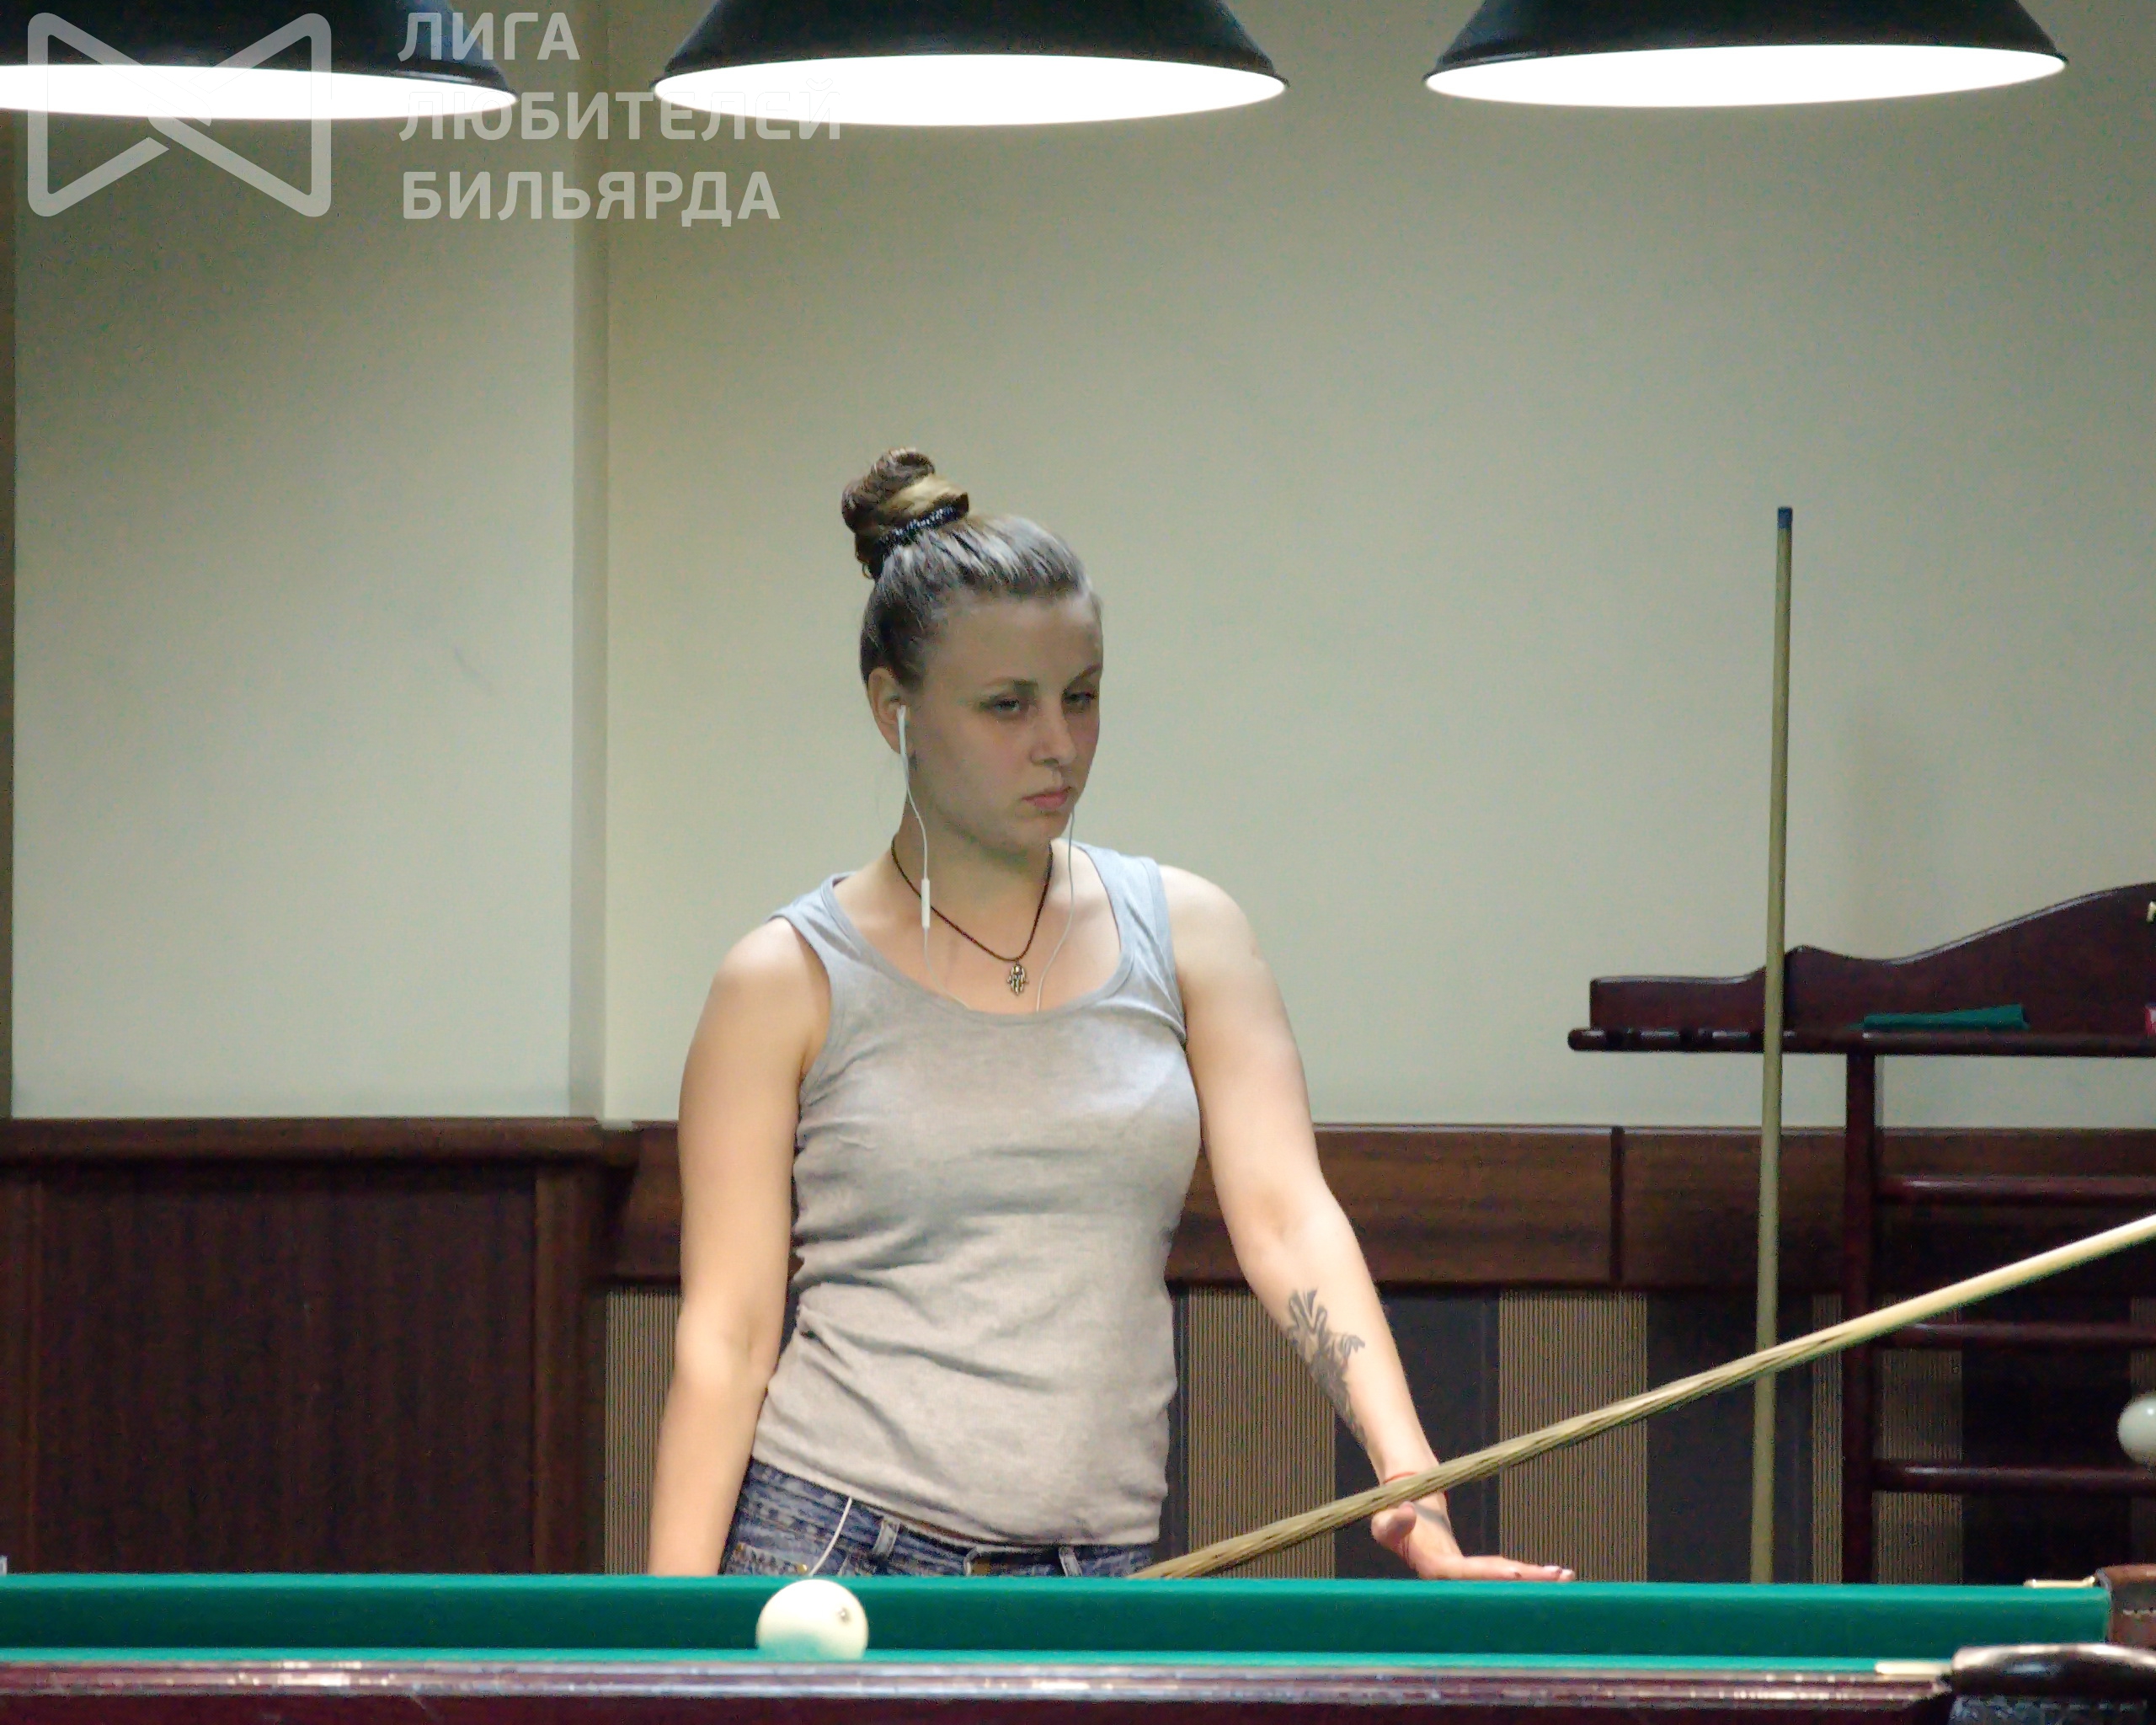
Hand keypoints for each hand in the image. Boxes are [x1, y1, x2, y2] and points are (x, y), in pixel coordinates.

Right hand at [1370, 1492, 1574, 1581]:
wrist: (1404, 1517)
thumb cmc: (1391, 1519)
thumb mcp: (1382, 1518)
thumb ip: (1391, 1521)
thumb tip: (1407, 1512)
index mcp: (1433, 1568)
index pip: (1465, 1574)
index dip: (1489, 1575)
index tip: (1513, 1574)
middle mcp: (1455, 1580)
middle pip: (1493, 1582)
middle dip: (1526, 1581)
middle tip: (1558, 1577)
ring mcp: (1468, 1577)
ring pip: (1505, 1581)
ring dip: (1535, 1579)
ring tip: (1566, 1576)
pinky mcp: (1477, 1572)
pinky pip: (1505, 1574)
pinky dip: (1530, 1574)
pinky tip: (1554, 1574)